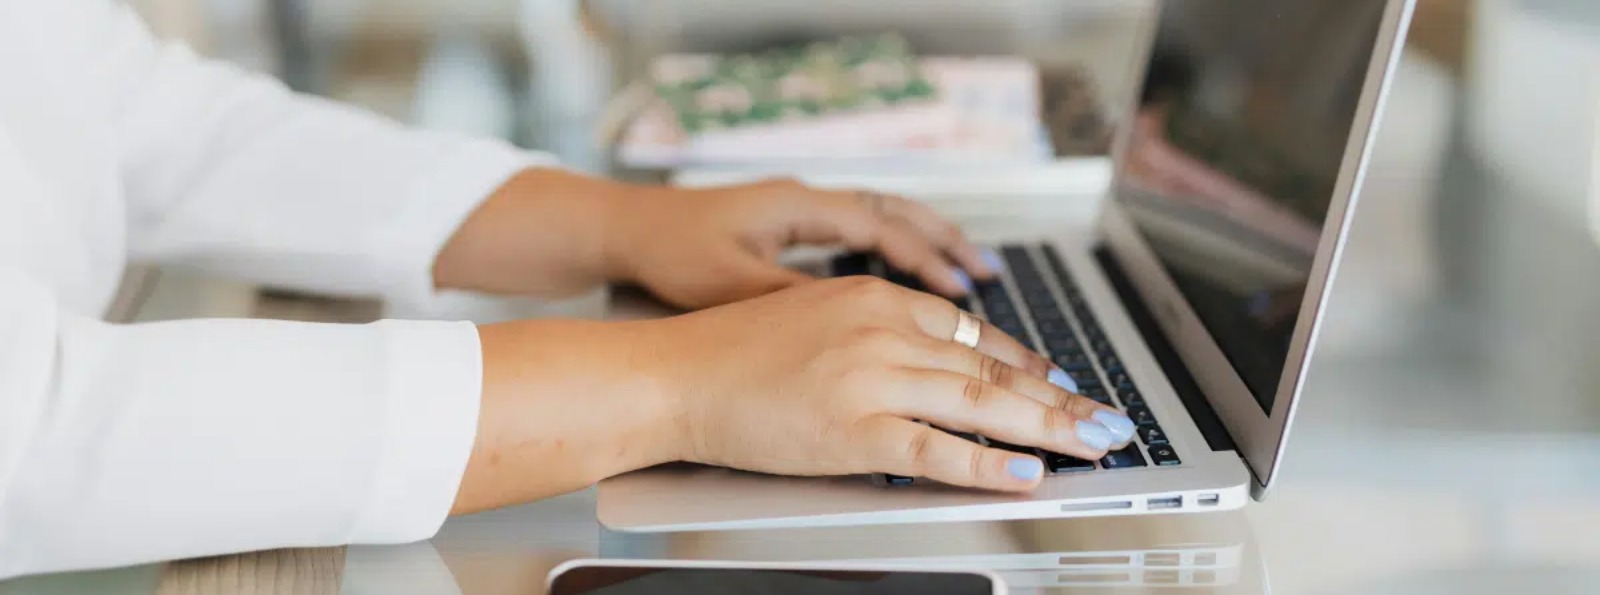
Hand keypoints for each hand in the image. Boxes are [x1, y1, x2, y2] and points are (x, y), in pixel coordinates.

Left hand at [435, 170, 996, 309]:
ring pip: (881, 218)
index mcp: (798, 206)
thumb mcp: (733, 285)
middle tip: (990, 274)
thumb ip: (792, 299)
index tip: (964, 291)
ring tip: (968, 275)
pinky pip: (858, 233)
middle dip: (946, 243)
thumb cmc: (670, 255)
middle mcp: (806, 200)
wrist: (623, 231)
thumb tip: (852, 323)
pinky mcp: (788, 228)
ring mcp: (799, 210)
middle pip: (896, 212)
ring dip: (926, 243)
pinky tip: (907, 281)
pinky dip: (893, 252)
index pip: (881, 226)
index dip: (926, 259)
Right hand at [451, 277, 1136, 513]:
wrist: (670, 374)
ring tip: (1093, 443)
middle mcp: (880, 328)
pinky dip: (988, 464)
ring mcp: (870, 378)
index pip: (970, 330)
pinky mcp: (853, 430)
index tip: (1058, 380)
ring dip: (1047, 427)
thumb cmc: (728, 353)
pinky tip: (1026, 472)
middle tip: (1106, 418)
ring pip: (979, 403)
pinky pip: (938, 450)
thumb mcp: (812, 318)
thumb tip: (928, 369)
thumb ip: (873, 334)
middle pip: (990, 366)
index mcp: (871, 296)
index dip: (1025, 361)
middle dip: (1059, 397)